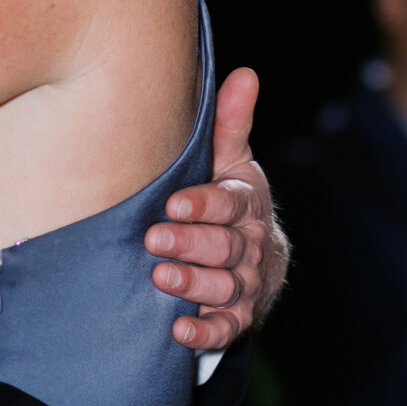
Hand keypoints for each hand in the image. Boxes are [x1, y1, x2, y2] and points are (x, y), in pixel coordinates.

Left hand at [147, 69, 287, 350]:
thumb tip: (244, 73)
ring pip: (226, 287)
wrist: (252, 257)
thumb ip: (231, 123)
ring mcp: (245, 284)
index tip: (175, 203)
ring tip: (161, 279)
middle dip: (192, 244)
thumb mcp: (229, 160)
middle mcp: (251, 245)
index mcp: (248, 202)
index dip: (206, 205)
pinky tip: (179, 332)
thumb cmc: (226, 197)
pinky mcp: (237, 318)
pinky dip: (204, 332)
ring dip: (194, 285)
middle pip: (226, 247)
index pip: (232, 203)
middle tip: (155, 240)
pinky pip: (225, 329)